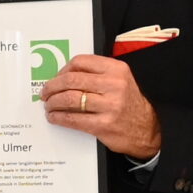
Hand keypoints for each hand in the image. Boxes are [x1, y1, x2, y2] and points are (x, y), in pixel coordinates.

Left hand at [38, 53, 162, 160]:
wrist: (147, 129)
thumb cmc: (128, 103)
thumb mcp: (119, 81)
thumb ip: (96, 75)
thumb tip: (63, 77)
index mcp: (116, 70)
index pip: (80, 62)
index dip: (62, 70)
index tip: (56, 78)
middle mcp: (114, 85)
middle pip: (70, 80)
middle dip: (52, 87)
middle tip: (45, 93)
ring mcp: (109, 106)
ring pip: (69, 99)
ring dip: (53, 103)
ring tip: (49, 105)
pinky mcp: (103, 125)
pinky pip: (72, 119)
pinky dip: (58, 117)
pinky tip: (54, 117)